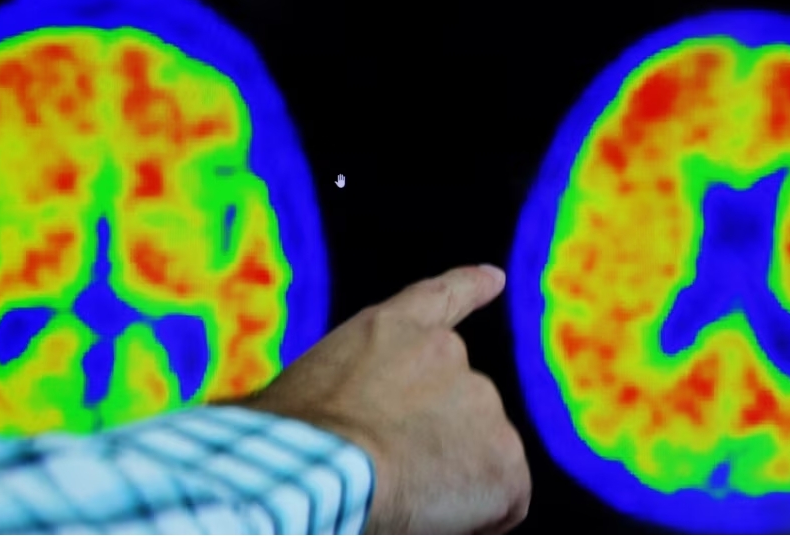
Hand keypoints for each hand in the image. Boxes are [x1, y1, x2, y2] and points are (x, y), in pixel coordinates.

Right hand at [242, 265, 530, 533]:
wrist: (317, 463)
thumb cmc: (286, 439)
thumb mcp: (301, 393)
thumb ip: (342, 395)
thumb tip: (342, 430)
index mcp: (392, 328)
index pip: (441, 297)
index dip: (471, 286)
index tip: (495, 277)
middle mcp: (448, 352)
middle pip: (459, 404)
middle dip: (436, 440)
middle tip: (388, 474)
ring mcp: (481, 402)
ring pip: (479, 455)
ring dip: (450, 479)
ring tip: (398, 496)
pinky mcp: (504, 460)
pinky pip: (503, 500)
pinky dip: (480, 517)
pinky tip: (439, 519)